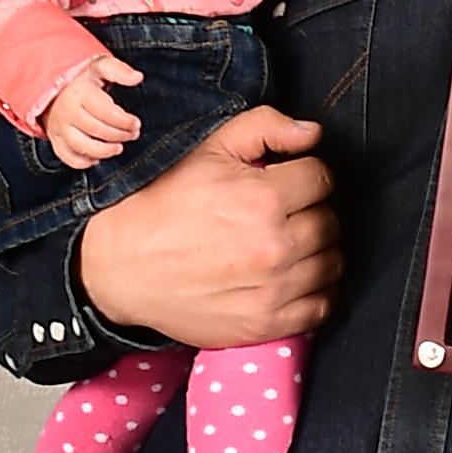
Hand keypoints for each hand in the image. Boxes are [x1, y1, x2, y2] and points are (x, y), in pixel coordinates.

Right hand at [38, 56, 145, 167]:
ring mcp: (59, 128)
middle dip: (120, 135)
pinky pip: (68, 157)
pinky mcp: (56, 141)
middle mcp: (67, 111)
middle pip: (97, 130)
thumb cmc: (84, 81)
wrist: (55, 89)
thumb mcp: (100, 67)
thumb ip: (119, 70)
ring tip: (118, 147)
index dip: (124, 121)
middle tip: (132, 134)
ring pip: (82, 147)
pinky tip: (98, 158)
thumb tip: (137, 77)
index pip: (105, 112)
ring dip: (105, 151)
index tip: (135, 123)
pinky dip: (84, 162)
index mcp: (79, 93)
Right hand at [77, 105, 338, 348]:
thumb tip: (312, 133)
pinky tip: (297, 278)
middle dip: (313, 210)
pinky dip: (319, 292)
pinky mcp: (266, 324)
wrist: (120, 266)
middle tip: (288, 212)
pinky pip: (322, 307)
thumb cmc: (160, 203)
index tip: (291, 182)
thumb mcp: (206, 149)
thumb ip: (264, 128)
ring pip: (332, 263)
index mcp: (263, 197)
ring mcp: (273, 289)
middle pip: (330, 222)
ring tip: (291, 243)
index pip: (322, 179)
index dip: (307, 175)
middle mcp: (275, 245)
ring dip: (319, 250)